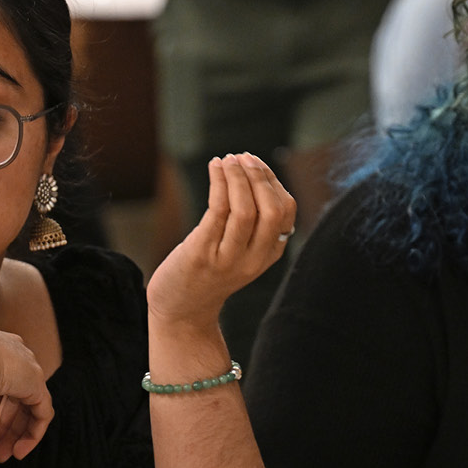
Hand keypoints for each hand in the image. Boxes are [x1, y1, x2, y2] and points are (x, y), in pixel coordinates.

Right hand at [0, 325, 53, 462]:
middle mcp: (7, 353)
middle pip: (10, 396)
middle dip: (1, 427)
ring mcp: (24, 366)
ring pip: (25, 407)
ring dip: (14, 435)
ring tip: (2, 457)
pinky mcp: (36, 383)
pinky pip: (41, 412)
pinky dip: (32, 434)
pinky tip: (19, 452)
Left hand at [146, 152, 296, 330]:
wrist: (181, 310)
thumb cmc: (209, 272)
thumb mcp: (241, 252)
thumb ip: (253, 224)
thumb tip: (254, 174)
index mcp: (269, 255)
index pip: (286, 211)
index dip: (273, 181)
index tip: (255, 163)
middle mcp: (253, 259)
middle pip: (271, 211)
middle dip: (259, 177)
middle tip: (243, 157)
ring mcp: (228, 258)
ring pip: (245, 210)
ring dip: (237, 177)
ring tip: (227, 159)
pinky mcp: (202, 254)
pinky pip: (217, 211)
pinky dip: (218, 182)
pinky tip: (214, 167)